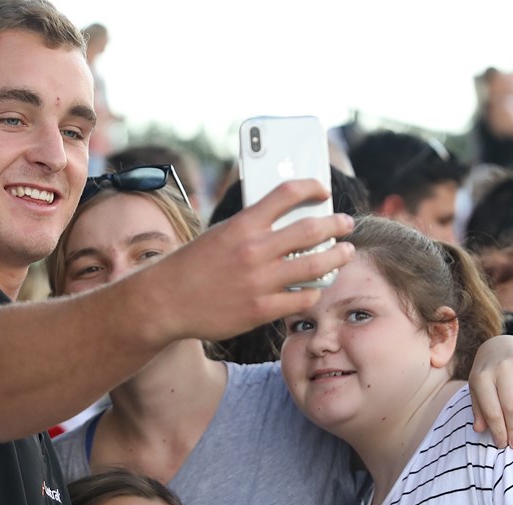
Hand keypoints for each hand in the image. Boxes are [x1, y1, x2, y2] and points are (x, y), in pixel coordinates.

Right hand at [136, 179, 353, 342]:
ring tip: (345, 252)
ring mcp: (260, 282)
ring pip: (315, 266)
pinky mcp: (261, 310)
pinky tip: (316, 287)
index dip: (311, 186)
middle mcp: (254, 250)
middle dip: (336, 224)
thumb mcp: (220, 233)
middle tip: (347, 223)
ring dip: (336, 257)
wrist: (165, 301)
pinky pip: (302, 299)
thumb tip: (289, 219)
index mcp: (242, 224)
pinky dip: (313, 291)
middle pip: (311, 230)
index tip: (323, 188)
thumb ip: (252, 226)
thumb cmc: (193, 264)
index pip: (287, 193)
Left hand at [469, 335, 512, 448]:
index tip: (502, 444)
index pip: (492, 410)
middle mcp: (501, 368)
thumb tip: (479, 430)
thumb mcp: (476, 388)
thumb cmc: (487, 373)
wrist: (503, 345)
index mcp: (482, 376)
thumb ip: (479, 408)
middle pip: (511, 406)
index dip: (498, 430)